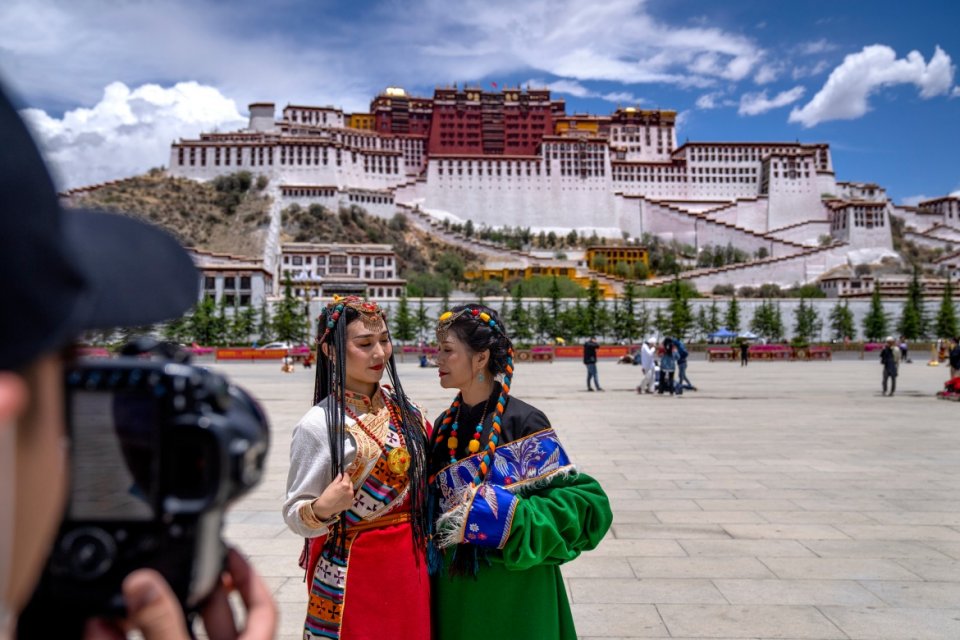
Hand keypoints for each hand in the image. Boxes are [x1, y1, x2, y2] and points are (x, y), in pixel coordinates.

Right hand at [83, 549, 276, 639]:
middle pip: (215, 616)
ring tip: (130, 589)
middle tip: (173, 563)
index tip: (230, 552)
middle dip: (193, 587)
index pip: (263, 608)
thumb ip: (163, 625)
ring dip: (148, 614)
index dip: (250, 578)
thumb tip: (145, 584)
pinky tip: (98, 627)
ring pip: (173, 634)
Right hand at [312, 472, 354, 518]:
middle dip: (347, 483)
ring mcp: (351, 498)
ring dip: (348, 490)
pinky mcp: (351, 504)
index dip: (345, 475)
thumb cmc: (327, 496)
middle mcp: (350, 491)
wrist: (325, 507)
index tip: (343, 475)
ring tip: (341, 493)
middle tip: (340, 485)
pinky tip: (342, 499)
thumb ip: (338, 479)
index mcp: (345, 485)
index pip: (347, 477)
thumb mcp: (331, 485)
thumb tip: (340, 474)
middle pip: (350, 483)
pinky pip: (351, 498)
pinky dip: (348, 497)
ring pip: (351, 491)